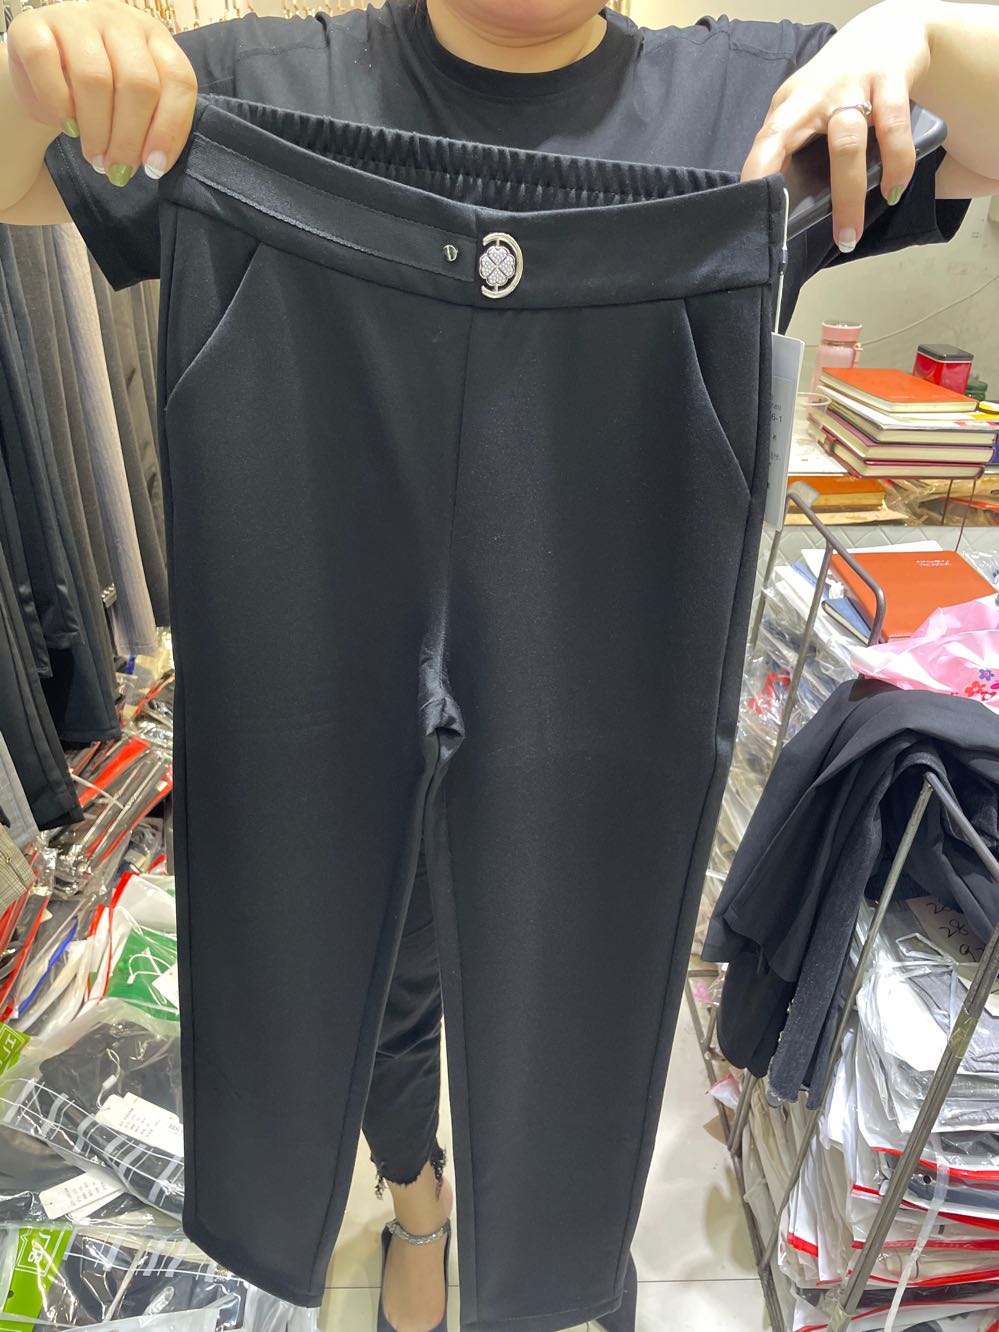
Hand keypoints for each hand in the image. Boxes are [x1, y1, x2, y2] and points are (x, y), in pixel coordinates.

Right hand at [6, 0, 196, 185]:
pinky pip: (46, 64)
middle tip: (119, 170)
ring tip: (95, 158)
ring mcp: (76, 18)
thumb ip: (151, 123)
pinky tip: (66, 127)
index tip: (154, 168)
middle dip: (130, 138)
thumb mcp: (133, 106)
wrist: (43, 76)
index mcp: (154, 38)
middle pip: (138, 83)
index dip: (169, 130)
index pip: (178, 80)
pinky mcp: (33, 26)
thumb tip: (153, 164)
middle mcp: (119, 21)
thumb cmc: (98, 95)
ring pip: (95, 78)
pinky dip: (58, 106)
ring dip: (97, 131)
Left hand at [741, 0, 934, 251]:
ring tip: (852, 234)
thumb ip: (799, 144)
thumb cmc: (840, 85)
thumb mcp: (809, 108)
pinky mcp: (890, 78)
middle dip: (787, 196)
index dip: (756, 176)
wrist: (888, 30)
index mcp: (789, 107)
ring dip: (849, 194)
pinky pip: (893, 127)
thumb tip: (789, 202)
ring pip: (846, 144)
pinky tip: (895, 188)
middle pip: (796, 145)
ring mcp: (852, 85)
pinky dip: (897, 163)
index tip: (754, 214)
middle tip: (805, 241)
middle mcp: (814, 95)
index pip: (764, 143)